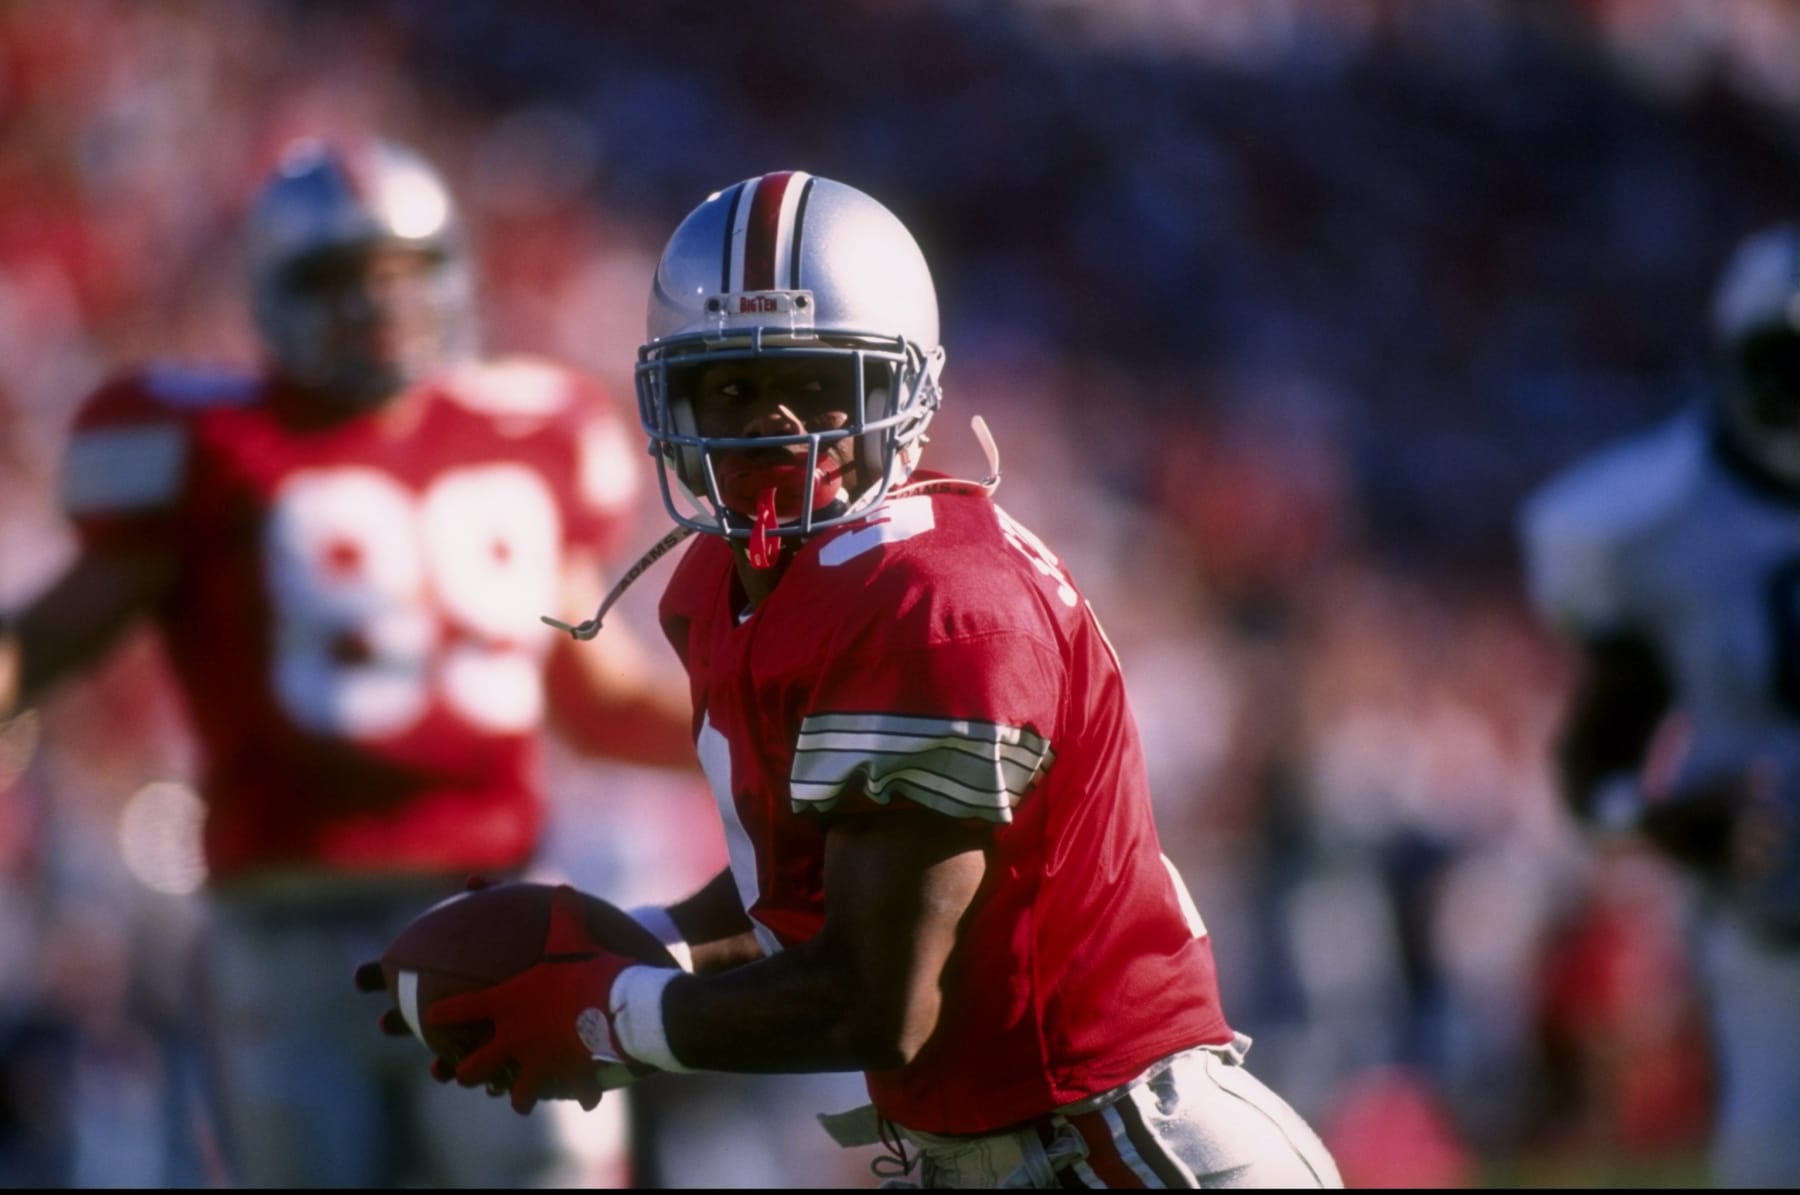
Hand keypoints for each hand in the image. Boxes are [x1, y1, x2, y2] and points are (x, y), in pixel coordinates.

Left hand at [427, 884, 653, 1113]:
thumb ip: (562, 913)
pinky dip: (577, 1093)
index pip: (460, 1010)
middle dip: (463, 1072)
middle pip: (475, 1066)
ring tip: (513, 1098)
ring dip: (514, 1095)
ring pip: (514, 1092)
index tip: (430, 1017)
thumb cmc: (589, 967)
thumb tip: (564, 888)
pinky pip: (569, 1091)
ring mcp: (539, 1061)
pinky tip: (584, 1098)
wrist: (620, 1003)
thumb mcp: (573, 935)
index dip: (441, 1013)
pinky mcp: (568, 1075)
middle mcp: (515, 1038)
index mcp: (506, 1003)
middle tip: (461, 1071)